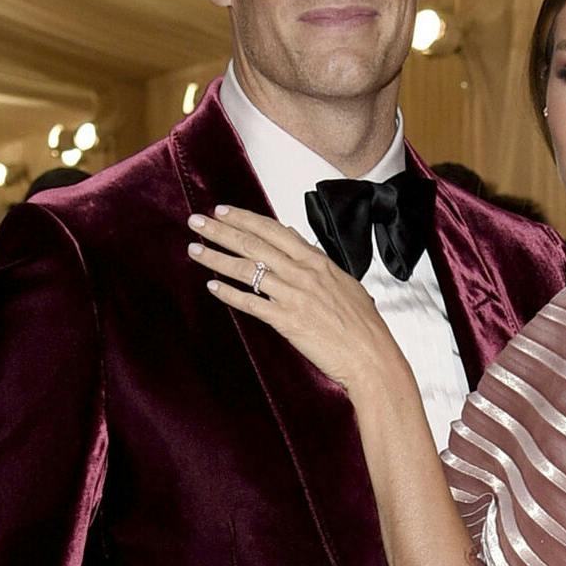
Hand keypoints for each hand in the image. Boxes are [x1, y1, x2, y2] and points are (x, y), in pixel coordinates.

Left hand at [187, 207, 397, 390]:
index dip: (245, 219)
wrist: (371, 355)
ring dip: (216, 258)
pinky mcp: (286, 320)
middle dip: (221, 231)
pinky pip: (250, 302)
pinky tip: (212, 286)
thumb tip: (296, 239)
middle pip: (254, 245)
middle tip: (196, 222)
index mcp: (318, 262)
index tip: (223, 211)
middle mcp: (303, 273)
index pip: (274, 231)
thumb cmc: (363, 324)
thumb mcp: (344, 283)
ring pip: (246, 270)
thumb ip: (317, 260)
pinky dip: (229, 294)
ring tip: (194, 249)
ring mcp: (293, 296)